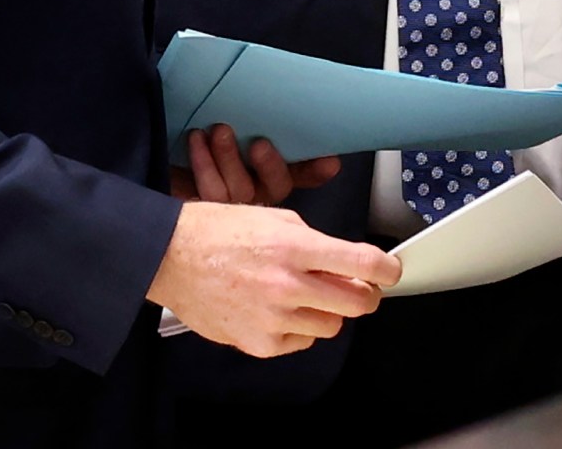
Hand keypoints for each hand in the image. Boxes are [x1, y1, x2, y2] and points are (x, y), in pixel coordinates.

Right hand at [146, 201, 399, 357]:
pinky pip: (302, 340)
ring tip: (303, 294)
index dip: (387, 269)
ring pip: (332, 325)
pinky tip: (278, 309)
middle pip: (358, 303)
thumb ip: (315, 242)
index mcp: (295, 246)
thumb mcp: (274, 218)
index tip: (391, 270)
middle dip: (366, 294)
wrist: (170, 258)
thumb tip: (348, 261)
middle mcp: (288, 285)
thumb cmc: (217, 231)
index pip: (364, 263)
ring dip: (327, 310)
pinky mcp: (260, 343)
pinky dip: (299, 327)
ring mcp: (274, 318)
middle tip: (358, 286)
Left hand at [169, 124, 341, 205]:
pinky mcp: (203, 209)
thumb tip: (273, 85)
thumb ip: (256, 115)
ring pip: (240, 191)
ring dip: (230, 159)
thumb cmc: (201, 137)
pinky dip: (203, 163)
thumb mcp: (232, 122)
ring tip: (220, 132)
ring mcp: (230, 206)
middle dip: (270, 165)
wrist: (160, 156)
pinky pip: (209, 191)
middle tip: (259, 144)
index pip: (303, 175)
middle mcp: (255, 194)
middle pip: (275, 187)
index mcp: (270, 174)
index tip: (329, 161)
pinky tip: (197, 140)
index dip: (316, 170)